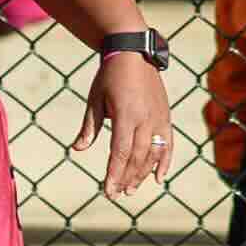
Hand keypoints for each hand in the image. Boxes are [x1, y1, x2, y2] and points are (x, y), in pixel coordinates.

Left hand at [79, 49, 173, 196]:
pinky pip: (168, 144)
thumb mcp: (95, 99)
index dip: (114, 174)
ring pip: (153, 154)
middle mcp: (145, 119)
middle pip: (137, 157)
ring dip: (142, 173)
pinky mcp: (165, 116)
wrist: (133, 51)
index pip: (120, 152)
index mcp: (126, 115)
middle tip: (117, 194)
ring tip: (131, 189)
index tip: (108, 191)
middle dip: (127, 178)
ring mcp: (158, 118)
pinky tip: (159, 178)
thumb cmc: (110, 76)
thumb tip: (77, 149)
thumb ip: (89, 126)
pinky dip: (165, 162)